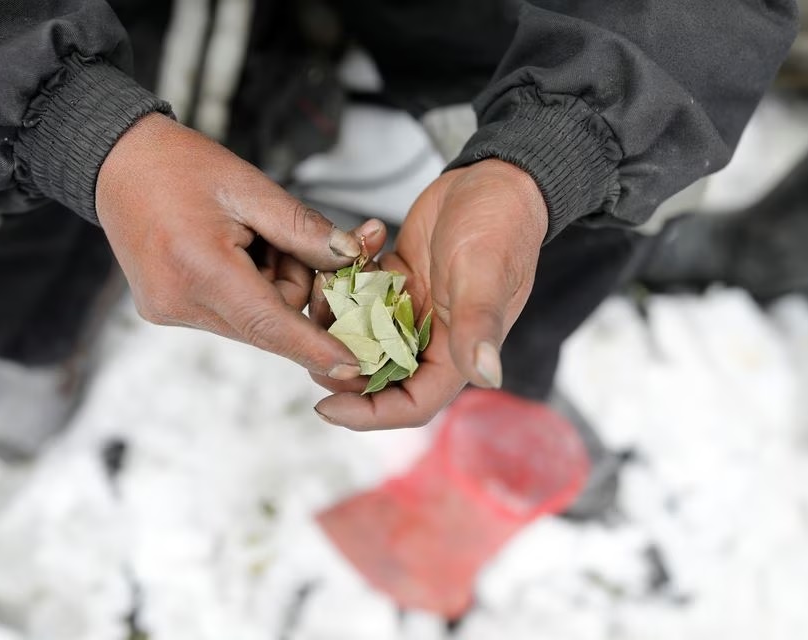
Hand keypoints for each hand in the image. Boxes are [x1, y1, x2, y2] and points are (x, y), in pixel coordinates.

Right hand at [95, 113, 386, 378]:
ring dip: (267, 285)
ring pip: (251, 320)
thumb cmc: (181, 165)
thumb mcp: (250, 186)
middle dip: (292, 285)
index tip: (352, 365)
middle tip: (282, 239)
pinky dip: (245, 288)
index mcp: (199, 268)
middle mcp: (179, 301)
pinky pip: (228, 313)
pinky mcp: (166, 310)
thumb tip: (351, 259)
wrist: (118, 162)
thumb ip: (302, 228)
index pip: (269, 324)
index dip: (314, 347)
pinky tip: (230, 250)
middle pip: (267, 322)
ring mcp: (169, 310)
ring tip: (247, 236)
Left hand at [311, 159, 547, 428]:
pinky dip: (345, 280)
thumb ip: (479, 323)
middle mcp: (431, 338)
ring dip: (334, 317)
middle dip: (338, 363)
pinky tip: (347, 255)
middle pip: (376, 375)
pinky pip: (357, 295)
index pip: (412, 403)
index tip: (325, 407)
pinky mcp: (394, 282)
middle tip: (305, 339)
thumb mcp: (486, 273)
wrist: (497, 179)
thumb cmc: (501, 225)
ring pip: (359, 334)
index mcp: (457, 352)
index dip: (370, 414)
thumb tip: (487, 375)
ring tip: (321, 285)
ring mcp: (409, 310)